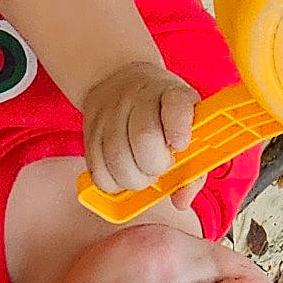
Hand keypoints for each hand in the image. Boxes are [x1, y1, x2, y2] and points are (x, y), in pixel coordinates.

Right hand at [79, 60, 199, 196]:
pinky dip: (112, 184)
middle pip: (144, 139)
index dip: (178, 129)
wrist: (118, 81)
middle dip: (155, 166)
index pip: (176, 108)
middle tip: (159, 167)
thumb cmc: (162, 114)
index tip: (180, 145)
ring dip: (133, 179)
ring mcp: (111, 113)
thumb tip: (181, 201)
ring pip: (118, 160)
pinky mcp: (89, 132)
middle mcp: (139, 98)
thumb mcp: (187, 128)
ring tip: (142, 173)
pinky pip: (98, 171)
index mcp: (172, 94)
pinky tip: (123, 175)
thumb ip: (193, 167)